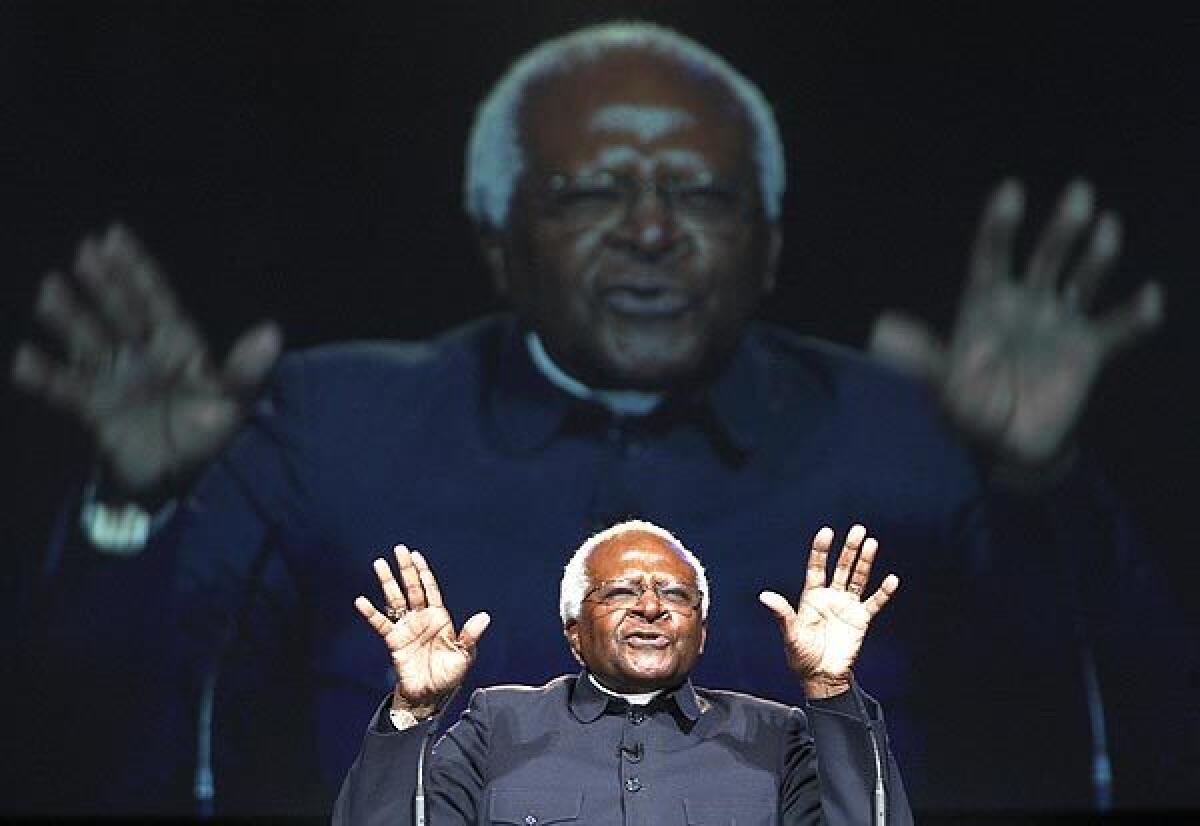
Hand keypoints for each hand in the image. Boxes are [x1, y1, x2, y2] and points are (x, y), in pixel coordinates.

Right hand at [10, 224, 281, 499]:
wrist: (185, 479)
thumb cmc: (212, 432)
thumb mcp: (233, 399)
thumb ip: (245, 367)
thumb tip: (273, 332)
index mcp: (178, 344)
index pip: (155, 299)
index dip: (136, 268)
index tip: (113, 235)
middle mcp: (143, 353)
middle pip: (120, 311)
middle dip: (103, 283)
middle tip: (83, 251)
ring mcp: (116, 377)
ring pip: (89, 340)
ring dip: (69, 316)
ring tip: (50, 289)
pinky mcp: (95, 407)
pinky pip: (66, 388)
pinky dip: (46, 375)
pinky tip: (24, 358)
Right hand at [355, 545, 489, 712]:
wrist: (430, 696)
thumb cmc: (449, 676)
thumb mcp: (464, 655)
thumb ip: (470, 635)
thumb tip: (485, 616)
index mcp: (439, 618)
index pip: (430, 589)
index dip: (424, 572)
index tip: (416, 555)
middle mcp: (421, 619)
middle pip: (412, 588)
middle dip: (406, 569)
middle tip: (398, 549)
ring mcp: (406, 628)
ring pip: (395, 600)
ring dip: (388, 583)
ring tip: (379, 564)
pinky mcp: (394, 641)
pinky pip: (380, 623)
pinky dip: (371, 612)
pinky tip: (362, 601)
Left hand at [759, 525, 898, 697]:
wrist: (821, 677)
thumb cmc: (801, 656)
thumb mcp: (790, 634)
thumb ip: (781, 613)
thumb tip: (764, 595)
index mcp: (811, 597)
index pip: (817, 567)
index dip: (821, 550)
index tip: (827, 532)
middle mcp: (830, 597)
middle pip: (841, 567)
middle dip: (849, 549)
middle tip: (858, 530)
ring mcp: (847, 607)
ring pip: (858, 578)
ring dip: (865, 562)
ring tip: (872, 543)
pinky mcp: (861, 620)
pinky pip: (874, 603)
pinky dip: (883, 592)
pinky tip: (891, 580)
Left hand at [870, 179, 1163, 471]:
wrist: (1005, 445)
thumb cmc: (967, 408)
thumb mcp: (941, 386)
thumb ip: (920, 358)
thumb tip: (883, 331)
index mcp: (985, 305)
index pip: (992, 258)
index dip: (999, 226)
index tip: (1010, 191)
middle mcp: (1025, 304)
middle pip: (1045, 258)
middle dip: (1061, 228)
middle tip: (1078, 193)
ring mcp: (1059, 324)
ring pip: (1082, 280)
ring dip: (1096, 255)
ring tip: (1107, 228)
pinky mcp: (1088, 351)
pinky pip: (1117, 328)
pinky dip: (1135, 315)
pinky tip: (1149, 297)